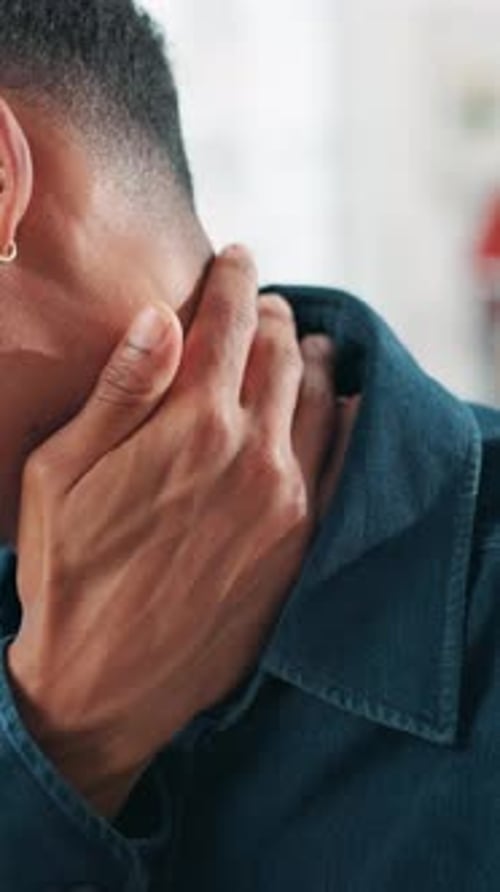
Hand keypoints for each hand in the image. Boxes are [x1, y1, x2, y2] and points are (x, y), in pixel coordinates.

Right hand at [7, 246, 339, 816]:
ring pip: (320, 397)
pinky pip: (343, 458)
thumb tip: (160, 316)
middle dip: (272, 314)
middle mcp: (252, 453)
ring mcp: (287, 499)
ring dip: (312, 358)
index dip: (234, 280)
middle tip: (262, 303)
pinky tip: (333, 407)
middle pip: (282, 352)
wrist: (106, 685)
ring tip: (302, 343)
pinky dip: (342, 419)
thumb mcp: (60, 474)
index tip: (236, 259)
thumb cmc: (68, 575)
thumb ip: (119, 391)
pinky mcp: (302, 541)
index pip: (228, 323)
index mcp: (190, 425)